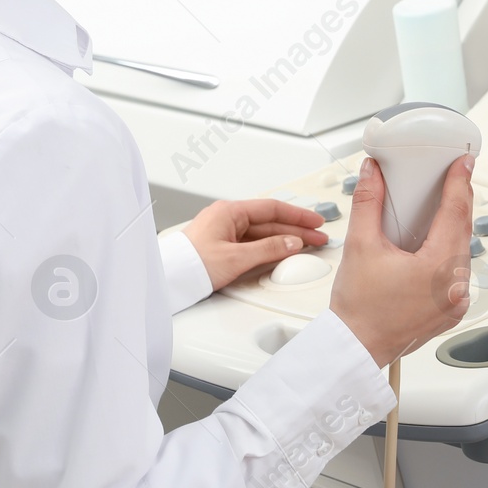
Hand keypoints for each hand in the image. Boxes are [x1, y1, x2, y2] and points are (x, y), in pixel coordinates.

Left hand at [181, 198, 329, 289]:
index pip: (272, 208)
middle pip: (269, 221)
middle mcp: (227, 218)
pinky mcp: (223, 245)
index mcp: (229, 212)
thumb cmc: (191, 264)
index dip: (297, 215)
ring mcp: (225, 231)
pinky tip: (283, 252)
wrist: (169, 280)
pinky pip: (253, 242)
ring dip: (285, 239)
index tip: (315, 222)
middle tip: (318, 238)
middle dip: (296, 229)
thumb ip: (268, 249)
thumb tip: (292, 243)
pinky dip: (270, 246)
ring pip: (262, 232)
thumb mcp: (236, 258)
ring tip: (306, 246)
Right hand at [328, 153, 474, 368]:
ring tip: (436, 209)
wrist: (355, 348)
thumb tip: (373, 174)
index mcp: (439, 269)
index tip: (463, 163)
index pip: (456, 213)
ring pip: (460, 252)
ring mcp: (456, 301)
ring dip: (451, 228)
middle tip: (451, 177)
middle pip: (462, 231)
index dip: (460, 182)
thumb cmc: (358, 309)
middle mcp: (454, 287)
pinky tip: (430, 245)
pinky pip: (455, 272)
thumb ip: (368, 202)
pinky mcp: (450, 310)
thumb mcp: (360, 245)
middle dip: (457, 201)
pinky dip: (446, 253)